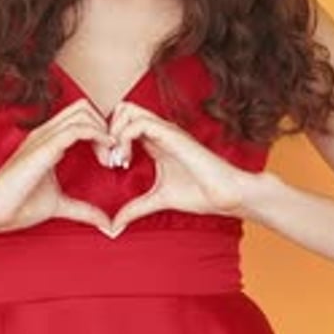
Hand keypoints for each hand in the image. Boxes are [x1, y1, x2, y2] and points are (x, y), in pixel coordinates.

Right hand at [0, 100, 115, 233]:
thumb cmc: (18, 205)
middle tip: (115, 155)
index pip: (81, 117)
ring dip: (104, 130)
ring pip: (83, 112)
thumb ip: (83, 209)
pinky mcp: (44, 146)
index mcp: (48, 140)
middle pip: (84, 107)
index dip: (101, 130)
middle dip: (106, 125)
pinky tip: (106, 151)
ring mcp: (44, 136)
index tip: (112, 157)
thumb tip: (106, 224)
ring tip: (111, 157)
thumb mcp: (60, 204)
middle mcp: (46, 132)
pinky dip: (97, 135)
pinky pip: (77, 128)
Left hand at [107, 102, 247, 233]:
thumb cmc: (200, 193)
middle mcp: (159, 130)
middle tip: (108, 159)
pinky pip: (137, 124)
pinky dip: (123, 139)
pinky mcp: (171, 135)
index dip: (110, 138)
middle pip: (123, 108)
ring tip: (116, 160)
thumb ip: (136, 208)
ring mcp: (165, 129)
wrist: (226, 195)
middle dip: (107, 129)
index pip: (125, 121)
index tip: (109, 165)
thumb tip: (115, 225)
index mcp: (156, 140)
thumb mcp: (158, 200)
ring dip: (113, 133)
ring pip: (127, 109)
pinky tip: (124, 161)